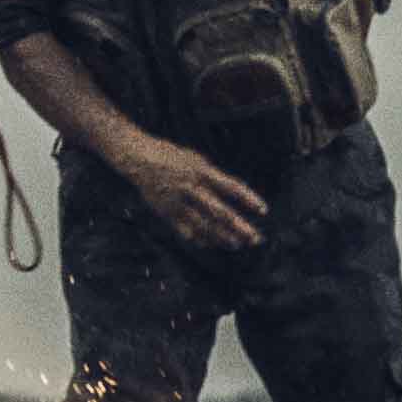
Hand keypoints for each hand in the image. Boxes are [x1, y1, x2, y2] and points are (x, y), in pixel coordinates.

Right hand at [116, 138, 267, 253]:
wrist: (137, 158)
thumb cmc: (170, 156)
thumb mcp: (195, 159)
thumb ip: (212, 176)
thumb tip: (234, 191)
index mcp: (202, 171)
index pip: (231, 187)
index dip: (248, 199)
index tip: (264, 210)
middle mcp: (192, 187)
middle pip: (220, 212)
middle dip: (239, 227)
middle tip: (255, 238)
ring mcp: (178, 201)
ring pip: (204, 225)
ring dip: (222, 237)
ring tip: (236, 245)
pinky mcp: (166, 211)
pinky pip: (186, 229)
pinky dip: (199, 238)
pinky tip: (210, 244)